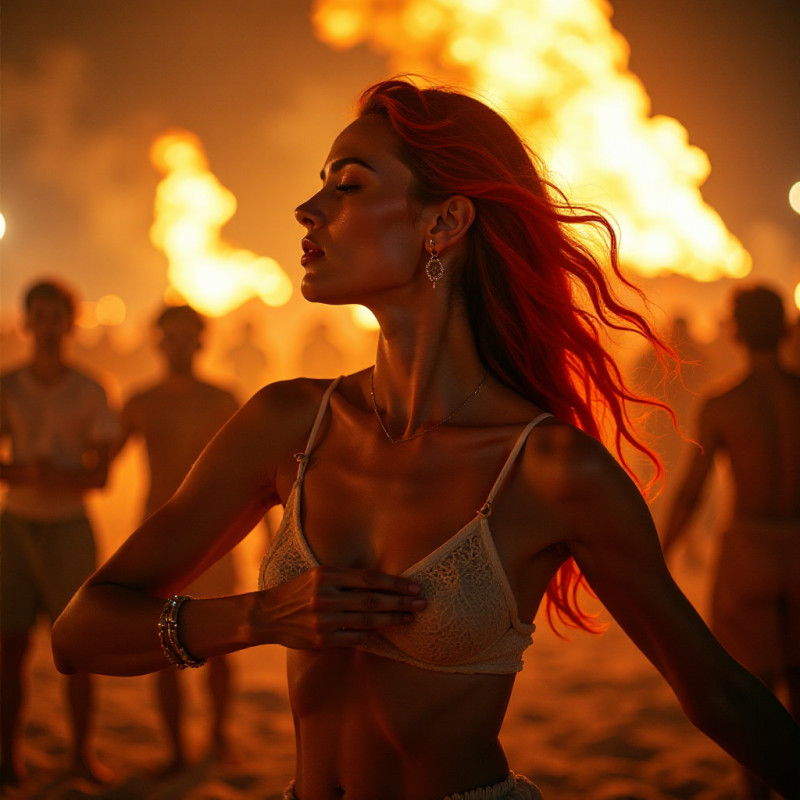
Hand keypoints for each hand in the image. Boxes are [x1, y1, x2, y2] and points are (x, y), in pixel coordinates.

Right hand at [251, 566, 425, 649]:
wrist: (268, 614)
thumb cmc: (299, 591)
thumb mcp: (319, 575)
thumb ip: (346, 578)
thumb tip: (383, 581)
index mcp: (327, 574)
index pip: (369, 578)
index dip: (395, 583)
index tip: (415, 587)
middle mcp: (325, 595)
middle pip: (372, 599)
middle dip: (400, 602)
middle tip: (422, 603)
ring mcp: (323, 618)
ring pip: (367, 620)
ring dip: (392, 619)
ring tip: (410, 618)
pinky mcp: (321, 639)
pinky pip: (354, 637)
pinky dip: (371, 635)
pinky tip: (386, 632)